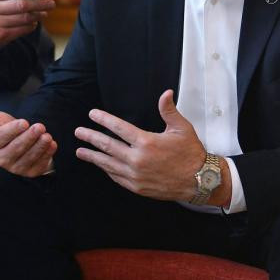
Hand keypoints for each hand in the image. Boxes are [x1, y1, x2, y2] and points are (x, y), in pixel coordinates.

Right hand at [0, 97, 54, 176]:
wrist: (17, 143)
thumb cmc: (4, 129)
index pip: (2, 138)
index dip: (13, 130)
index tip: (25, 122)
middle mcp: (1, 159)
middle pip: (16, 149)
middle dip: (29, 138)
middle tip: (40, 126)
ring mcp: (15, 168)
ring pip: (28, 158)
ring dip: (39, 147)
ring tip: (47, 136)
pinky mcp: (29, 172)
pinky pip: (39, 165)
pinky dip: (46, 155)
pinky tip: (52, 145)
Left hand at [74, 89, 228, 204]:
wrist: (200, 181)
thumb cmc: (191, 153)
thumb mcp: (181, 128)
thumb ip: (169, 110)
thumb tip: (165, 93)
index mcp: (147, 142)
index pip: (119, 128)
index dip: (103, 120)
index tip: (92, 114)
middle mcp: (138, 159)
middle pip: (108, 146)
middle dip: (91, 138)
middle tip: (79, 132)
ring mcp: (136, 175)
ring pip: (108, 164)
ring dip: (93, 157)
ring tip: (80, 151)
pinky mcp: (137, 187)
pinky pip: (117, 177)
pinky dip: (107, 169)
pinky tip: (100, 164)